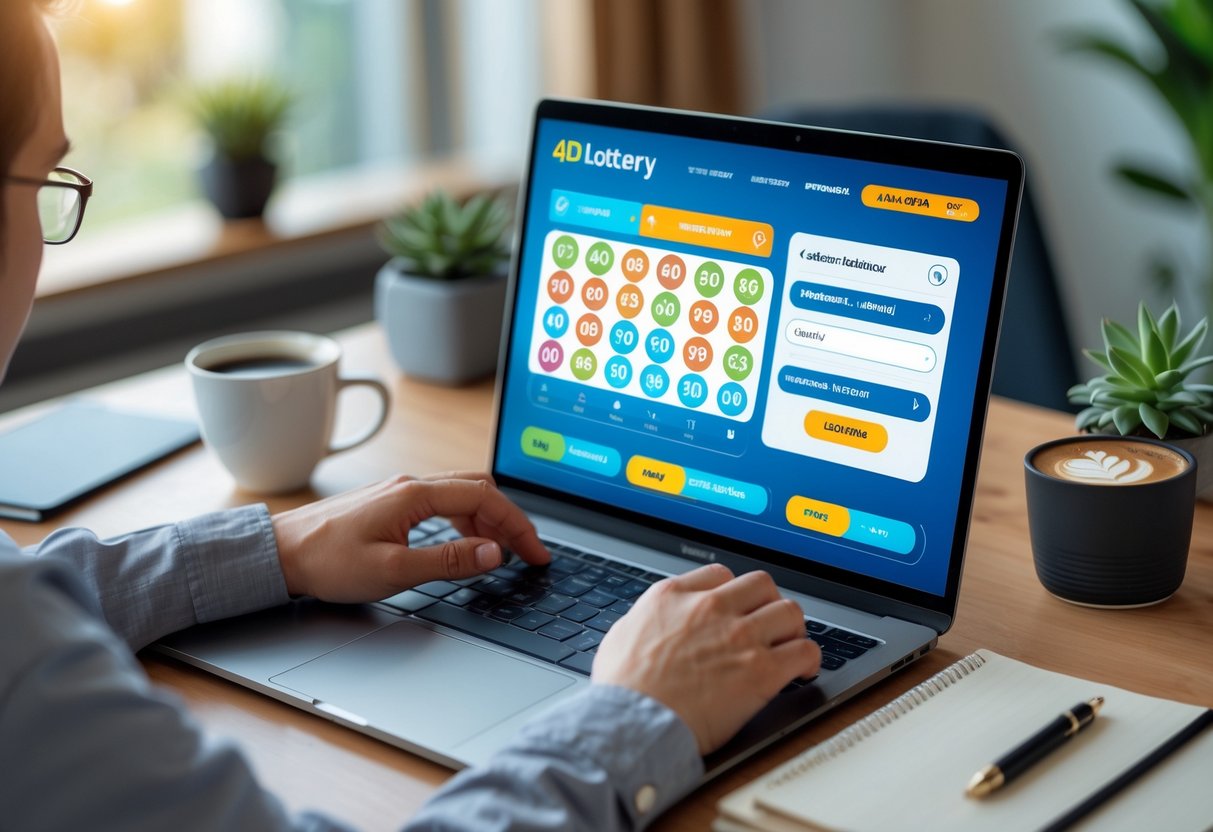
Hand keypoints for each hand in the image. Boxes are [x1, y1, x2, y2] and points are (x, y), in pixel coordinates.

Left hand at [271, 472, 548, 600]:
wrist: (280, 554)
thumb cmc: (328, 562)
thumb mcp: (394, 570)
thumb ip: (449, 561)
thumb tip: (494, 553)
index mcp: (415, 495)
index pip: (485, 498)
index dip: (517, 525)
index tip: (536, 552)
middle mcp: (410, 485)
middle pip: (479, 490)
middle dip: (510, 519)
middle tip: (530, 551)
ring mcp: (399, 492)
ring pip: (461, 494)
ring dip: (489, 518)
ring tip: (504, 550)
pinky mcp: (390, 504)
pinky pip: (442, 501)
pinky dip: (466, 518)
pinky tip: (467, 540)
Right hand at [592, 564, 820, 754]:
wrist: (633, 722)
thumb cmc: (622, 689)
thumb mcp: (623, 633)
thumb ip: (648, 618)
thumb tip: (654, 622)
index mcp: (675, 596)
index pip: (721, 575)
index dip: (734, 592)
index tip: (738, 607)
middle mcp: (711, 608)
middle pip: (762, 585)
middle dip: (768, 603)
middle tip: (769, 624)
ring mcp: (739, 637)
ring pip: (789, 612)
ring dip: (793, 629)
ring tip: (791, 645)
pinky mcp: (761, 670)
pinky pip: (804, 651)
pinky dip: (809, 659)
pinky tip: (804, 670)